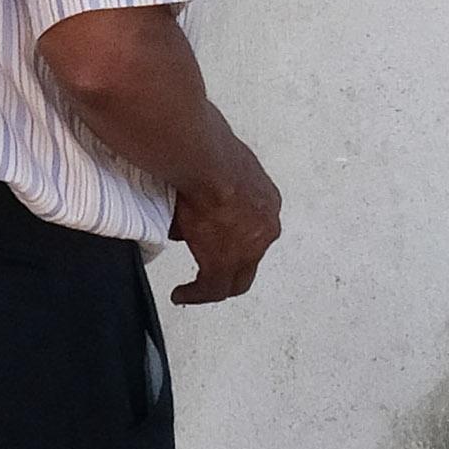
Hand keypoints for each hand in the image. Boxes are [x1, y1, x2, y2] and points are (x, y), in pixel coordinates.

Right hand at [168, 139, 281, 304]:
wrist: (206, 165)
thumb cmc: (209, 155)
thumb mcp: (218, 171)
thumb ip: (212, 193)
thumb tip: (189, 208)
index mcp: (265, 201)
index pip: (255, 230)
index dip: (236, 241)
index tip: (218, 243)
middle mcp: (264, 226)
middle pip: (250, 260)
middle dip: (230, 269)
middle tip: (211, 277)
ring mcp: (249, 248)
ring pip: (235, 277)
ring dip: (214, 281)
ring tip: (194, 288)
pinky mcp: (225, 263)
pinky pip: (211, 288)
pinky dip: (196, 293)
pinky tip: (183, 294)